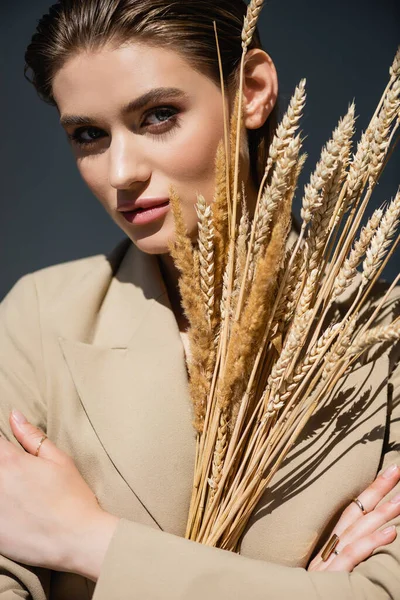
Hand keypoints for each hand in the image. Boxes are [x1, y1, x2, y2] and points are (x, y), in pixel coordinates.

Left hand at [0, 409, 119, 577]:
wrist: (78, 539)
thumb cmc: (73, 497)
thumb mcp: (59, 460)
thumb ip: (32, 437)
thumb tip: (13, 415)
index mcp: (10, 461)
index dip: (0, 445)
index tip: (7, 454)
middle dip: (1, 466)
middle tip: (18, 478)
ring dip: (1, 487)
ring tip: (15, 493)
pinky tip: (12, 510)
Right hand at [308, 463, 399, 571]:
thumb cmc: (319, 590)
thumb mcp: (333, 573)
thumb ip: (348, 556)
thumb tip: (374, 537)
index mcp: (331, 544)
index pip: (352, 512)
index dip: (370, 492)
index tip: (388, 474)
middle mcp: (330, 547)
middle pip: (355, 513)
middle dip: (377, 490)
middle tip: (396, 470)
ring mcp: (330, 561)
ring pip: (357, 530)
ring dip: (381, 513)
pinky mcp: (334, 576)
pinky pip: (353, 554)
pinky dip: (372, 541)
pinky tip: (391, 532)